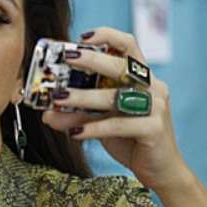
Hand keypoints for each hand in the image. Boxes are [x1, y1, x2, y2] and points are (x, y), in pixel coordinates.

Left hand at [42, 27, 189, 191]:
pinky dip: (94, 128)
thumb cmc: (131, 139)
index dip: (107, 36)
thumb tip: (46, 113)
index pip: (129, 45)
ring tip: (58, 99)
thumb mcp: (101, 122)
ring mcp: (156, 107)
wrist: (160, 170)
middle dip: (92, 59)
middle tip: (67, 58)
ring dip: (83, 97)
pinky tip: (74, 132)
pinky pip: (119, 125)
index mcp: (142, 77)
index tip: (81, 38)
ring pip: (115, 97)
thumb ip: (78, 114)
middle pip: (122, 65)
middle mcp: (153, 87)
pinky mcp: (154, 129)